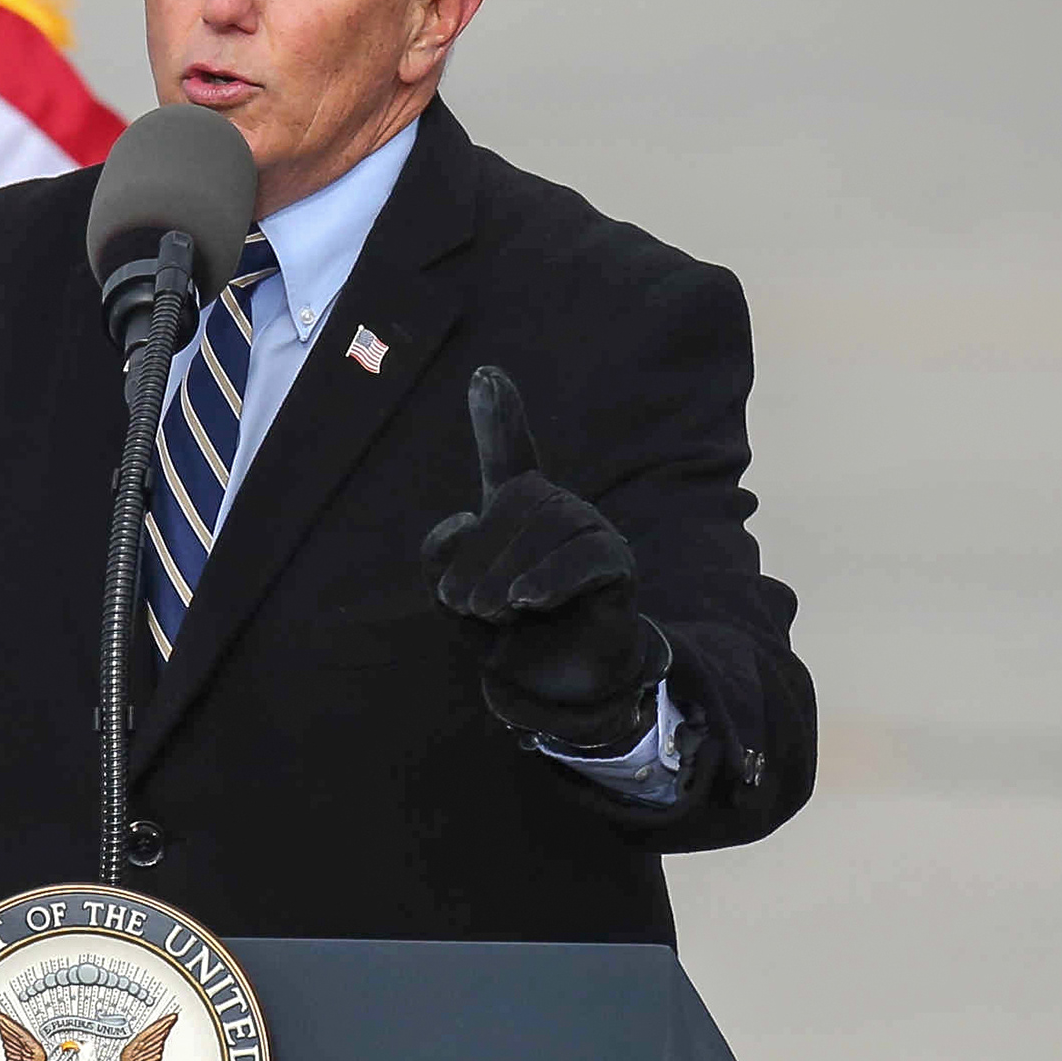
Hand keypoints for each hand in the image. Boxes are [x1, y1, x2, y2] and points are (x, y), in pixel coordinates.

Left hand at [421, 365, 669, 750]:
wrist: (557, 686)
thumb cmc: (510, 632)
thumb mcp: (459, 598)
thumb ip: (443, 558)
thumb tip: (462, 520)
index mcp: (516, 509)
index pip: (510, 453)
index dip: (499, 415)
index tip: (484, 373)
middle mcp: (558, 509)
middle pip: (518, 499)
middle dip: (481, 552)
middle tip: (464, 604)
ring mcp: (592, 532)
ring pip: (550, 525)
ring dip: (509, 573)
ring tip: (495, 611)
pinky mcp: (618, 566)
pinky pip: (586, 557)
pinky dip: (551, 577)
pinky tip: (527, 600)